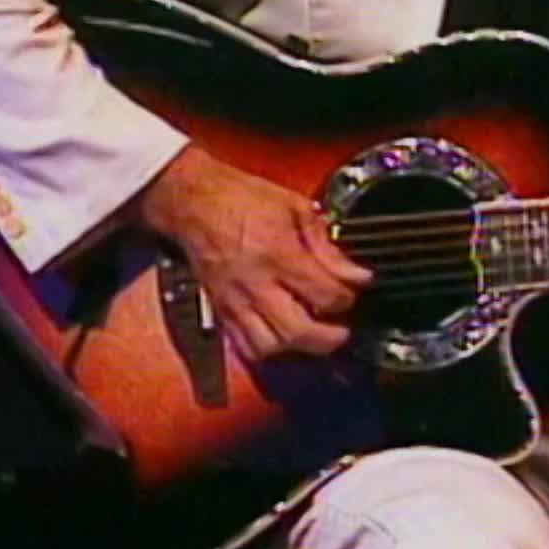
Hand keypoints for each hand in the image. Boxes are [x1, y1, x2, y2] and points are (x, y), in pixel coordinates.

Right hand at [136, 145, 371, 361]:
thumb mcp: (295, 208)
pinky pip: (244, 346)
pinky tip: (282, 337)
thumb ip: (326, 245)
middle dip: (329, 338)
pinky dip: (268, 350)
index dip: (347, 297)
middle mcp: (256, 283)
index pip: (324, 294)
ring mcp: (236, 301)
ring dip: (298, 347)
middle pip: (298, 331)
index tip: (355, 289)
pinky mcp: (221, 310)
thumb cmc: (240, 199)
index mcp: (278, 253)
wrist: (193, 202)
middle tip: (342, 329)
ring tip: (314, 334)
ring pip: (270, 347)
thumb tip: (353, 273)